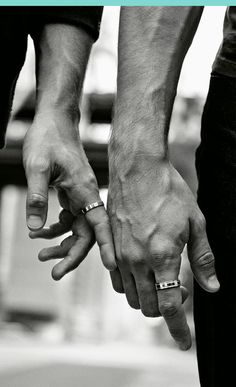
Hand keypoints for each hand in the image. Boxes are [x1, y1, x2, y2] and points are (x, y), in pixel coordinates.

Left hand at [23, 111, 115, 278]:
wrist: (53, 121)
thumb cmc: (47, 138)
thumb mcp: (36, 166)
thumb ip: (37, 198)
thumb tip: (35, 229)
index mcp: (84, 190)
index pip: (100, 224)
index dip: (108, 246)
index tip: (113, 267)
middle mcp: (86, 196)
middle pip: (87, 234)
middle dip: (72, 255)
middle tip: (55, 274)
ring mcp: (80, 196)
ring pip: (77, 229)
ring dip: (61, 244)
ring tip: (42, 255)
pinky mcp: (72, 194)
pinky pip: (68, 219)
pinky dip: (55, 228)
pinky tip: (39, 232)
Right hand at [107, 159, 219, 349]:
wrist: (137, 168)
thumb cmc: (169, 191)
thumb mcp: (196, 223)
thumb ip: (203, 259)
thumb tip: (212, 287)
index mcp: (162, 257)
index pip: (170, 306)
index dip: (179, 330)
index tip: (185, 343)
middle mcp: (137, 261)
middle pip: (148, 307)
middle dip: (165, 311)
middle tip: (179, 294)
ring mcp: (119, 254)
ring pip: (130, 296)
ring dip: (147, 298)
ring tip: (160, 279)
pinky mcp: (109, 246)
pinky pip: (116, 279)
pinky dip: (130, 285)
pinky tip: (141, 270)